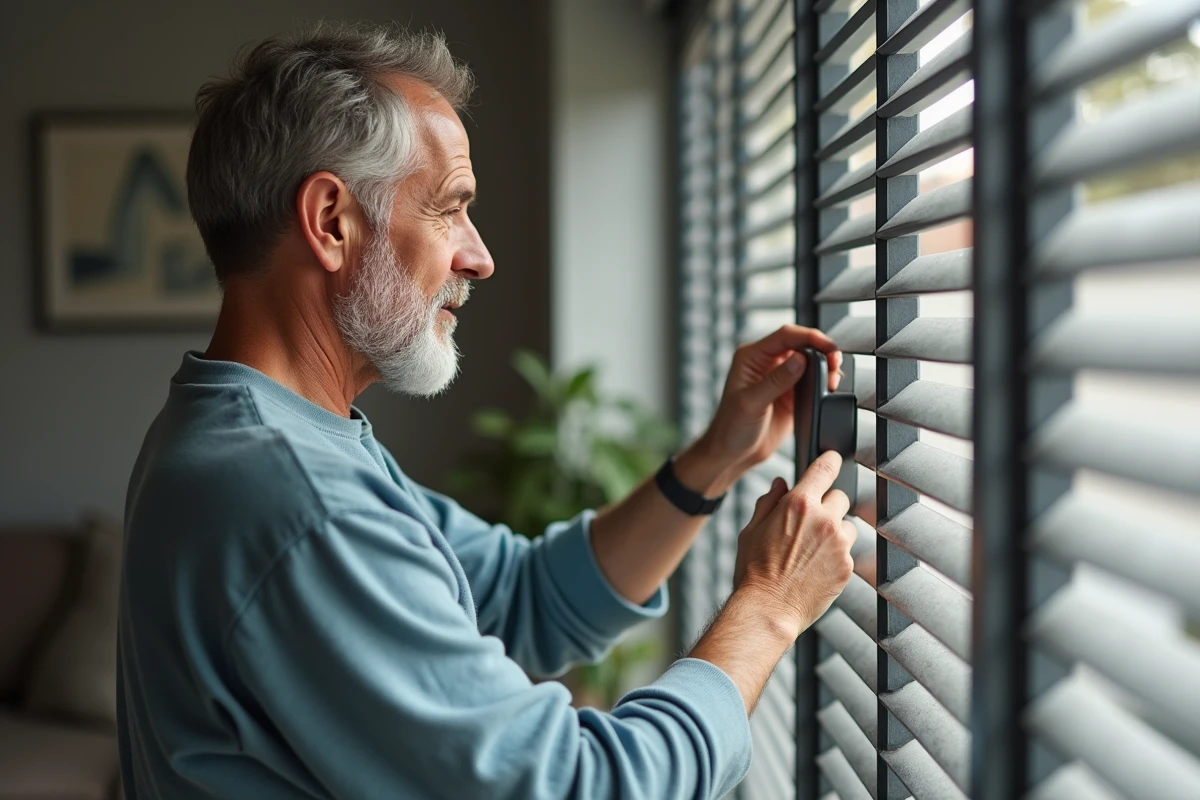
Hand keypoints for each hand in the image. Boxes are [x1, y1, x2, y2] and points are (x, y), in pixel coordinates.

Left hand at [700, 325, 841, 477]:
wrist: (733, 453)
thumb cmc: (730, 427)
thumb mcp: (751, 403)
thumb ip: (776, 381)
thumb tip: (800, 360)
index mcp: (751, 357)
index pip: (785, 336)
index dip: (810, 336)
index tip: (829, 347)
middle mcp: (766, 362)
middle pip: (801, 344)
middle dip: (822, 350)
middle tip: (836, 363)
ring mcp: (780, 377)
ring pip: (810, 361)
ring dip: (826, 367)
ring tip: (833, 379)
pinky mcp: (792, 393)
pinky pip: (813, 380)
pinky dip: (824, 382)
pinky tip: (830, 389)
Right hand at [732, 451, 855, 638]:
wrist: (768, 609)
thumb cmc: (753, 571)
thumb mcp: (751, 530)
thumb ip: (769, 502)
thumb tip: (781, 484)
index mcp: (799, 504)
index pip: (825, 468)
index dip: (830, 461)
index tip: (832, 460)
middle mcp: (824, 519)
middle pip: (840, 496)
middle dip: (827, 505)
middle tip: (809, 524)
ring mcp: (839, 544)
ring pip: (848, 525)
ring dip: (835, 531)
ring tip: (812, 550)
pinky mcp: (847, 566)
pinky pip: (848, 551)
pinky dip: (836, 555)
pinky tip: (816, 568)